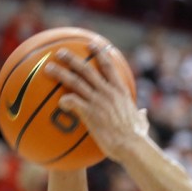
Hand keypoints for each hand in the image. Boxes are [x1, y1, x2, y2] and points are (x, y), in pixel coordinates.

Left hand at [45, 42, 149, 161]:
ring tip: (48, 68)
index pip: (109, 66)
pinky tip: (59, 104)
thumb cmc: (138, 137)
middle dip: (72, 59)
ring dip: (60, 73)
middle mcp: (108, 92)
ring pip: (75, 82)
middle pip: (86, 69)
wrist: (132, 146)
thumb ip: (140, 114)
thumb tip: (143, 112)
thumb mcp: (141, 121)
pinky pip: (71, 101)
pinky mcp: (89, 113)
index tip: (91, 44)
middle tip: (59, 52)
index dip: (99, 53)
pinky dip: (63, 100)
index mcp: (120, 91)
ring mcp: (98, 101)